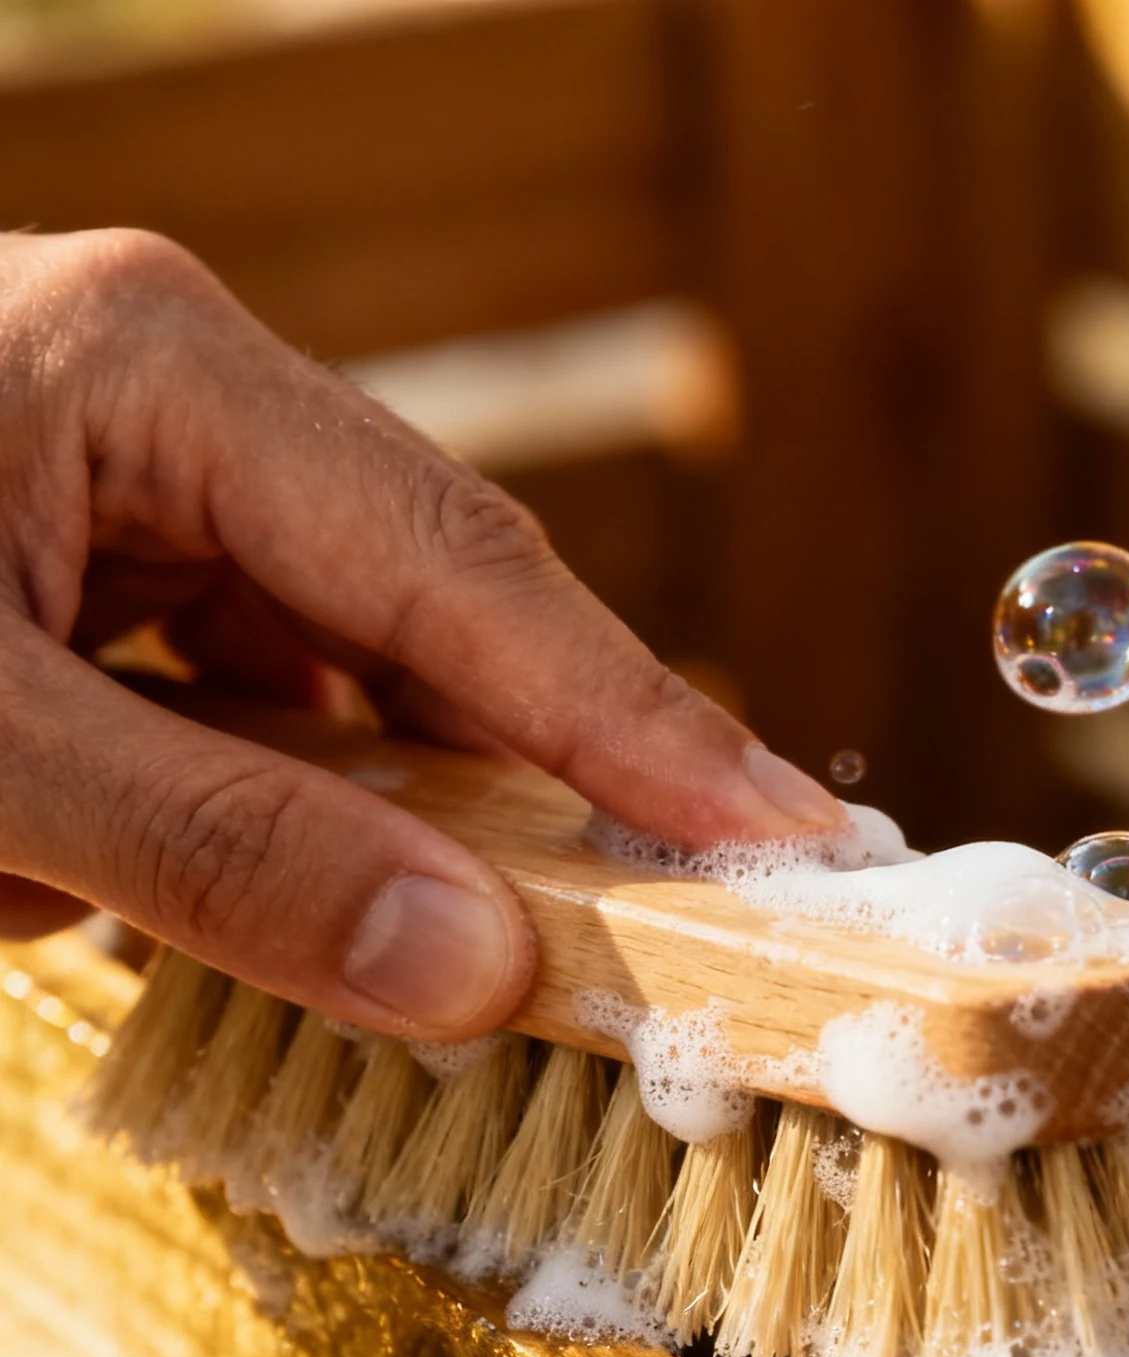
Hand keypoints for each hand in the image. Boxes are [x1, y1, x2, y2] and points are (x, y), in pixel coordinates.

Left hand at [0, 229, 841, 1036]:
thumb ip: (212, 850)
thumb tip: (475, 964)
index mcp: (159, 371)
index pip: (465, 567)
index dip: (631, 721)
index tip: (783, 836)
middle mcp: (179, 411)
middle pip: (434, 621)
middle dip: (509, 785)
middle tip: (683, 919)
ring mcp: (137, 497)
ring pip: (331, 692)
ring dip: (320, 822)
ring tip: (351, 936)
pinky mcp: (97, 586)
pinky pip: (229, 721)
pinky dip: (217, 822)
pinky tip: (166, 890)